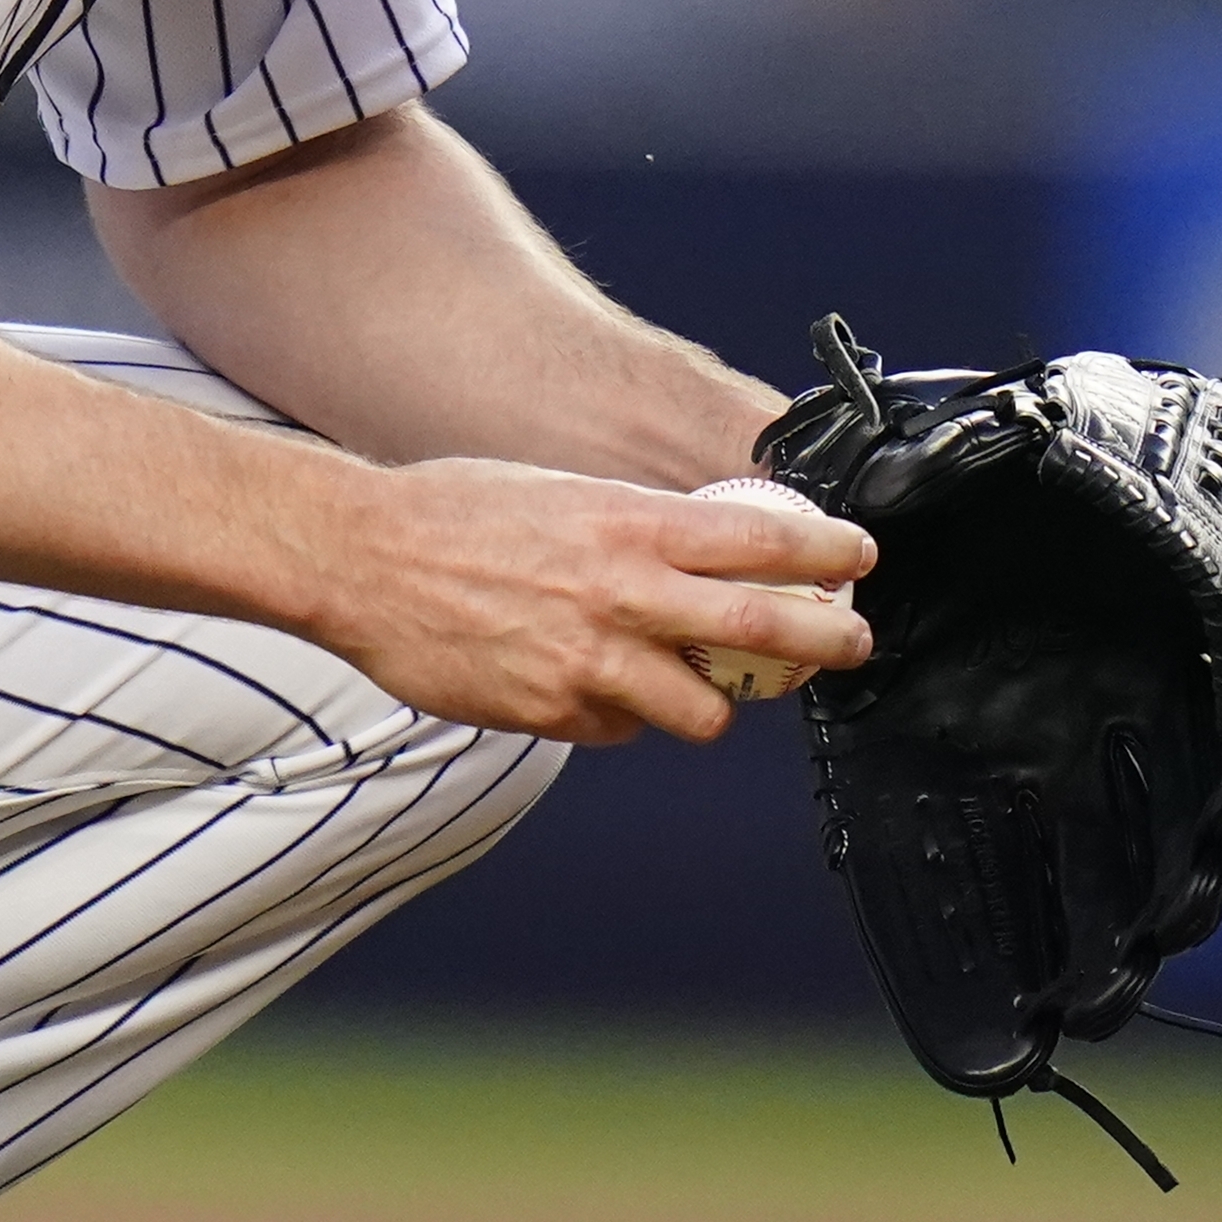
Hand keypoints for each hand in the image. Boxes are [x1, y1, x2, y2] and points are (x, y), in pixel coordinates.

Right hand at [303, 461, 874, 744]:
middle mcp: (622, 595)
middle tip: (851, 642)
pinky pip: (619, 729)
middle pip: (762, 629)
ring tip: (697, 685)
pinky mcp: (553, 712)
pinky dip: (618, 715)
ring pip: (702, 711)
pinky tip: (584, 684)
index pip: (761, 540)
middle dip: (826, 641)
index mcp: (629, 526)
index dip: (826, 552)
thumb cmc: (455, 511)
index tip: (859, 558)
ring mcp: (590, 662)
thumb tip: (696, 551)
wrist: (361, 558)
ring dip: (711, 703)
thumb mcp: (564, 492)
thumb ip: (634, 530)